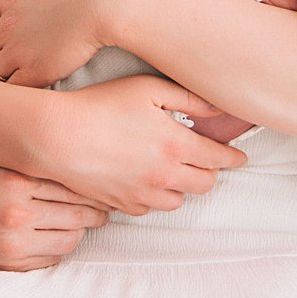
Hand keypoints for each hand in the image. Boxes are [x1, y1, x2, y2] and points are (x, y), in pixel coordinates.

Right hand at [0, 158, 109, 274]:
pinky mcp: (9, 264)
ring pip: (72, 237)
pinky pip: (53, 258)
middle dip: (94, 205)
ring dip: (81, 227)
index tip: (97, 174)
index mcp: (12, 178)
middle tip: (101, 198)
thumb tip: (55, 142)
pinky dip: (61, 246)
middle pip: (80, 210)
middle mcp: (17, 211)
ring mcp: (15, 242)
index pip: (71, 178)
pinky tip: (58, 234)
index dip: (90, 178)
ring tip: (82, 217)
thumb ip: (16, 154)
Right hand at [26, 75, 247, 215]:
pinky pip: (149, 208)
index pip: (218, 158)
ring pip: (178, 200)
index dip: (232, 157)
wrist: (57, 136)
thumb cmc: (99, 105)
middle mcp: (165, 175)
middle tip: (206, 161)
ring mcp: (143, 194)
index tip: (239, 157)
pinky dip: (155, 196)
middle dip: (210, 173)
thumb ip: (189, 98)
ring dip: (183, 186)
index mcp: (177, 145)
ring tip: (174, 169)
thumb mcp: (147, 89)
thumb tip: (220, 108)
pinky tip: (146, 180)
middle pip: (204, 185)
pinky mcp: (122, 204)